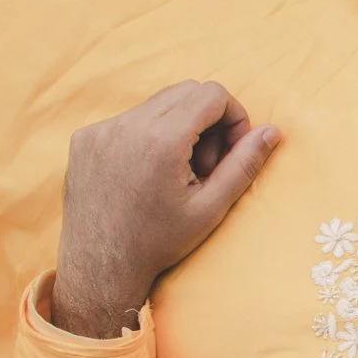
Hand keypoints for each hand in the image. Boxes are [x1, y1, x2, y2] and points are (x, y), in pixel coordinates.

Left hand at [49, 81, 281, 338]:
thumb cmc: (158, 242)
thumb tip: (272, 132)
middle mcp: (127, 125)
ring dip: (178, 128)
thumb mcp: (211, 208)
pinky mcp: (85, 138)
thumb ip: (244, 164)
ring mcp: (101, 129)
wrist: (100, 265)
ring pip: (158, 104)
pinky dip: (149, 137)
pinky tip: (148, 175)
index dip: (233, 116)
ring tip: (177, 173)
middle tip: (206, 165)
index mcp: (162, 140)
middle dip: (207, 121)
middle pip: (185, 92)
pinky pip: (130, 119)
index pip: (211, 94)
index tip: (231, 150)